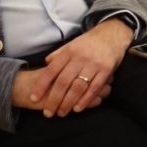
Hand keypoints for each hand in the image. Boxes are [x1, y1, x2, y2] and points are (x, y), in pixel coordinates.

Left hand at [18, 18, 133, 117]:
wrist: (113, 33)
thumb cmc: (90, 42)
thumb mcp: (72, 44)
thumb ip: (59, 54)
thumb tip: (46, 63)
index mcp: (69, 52)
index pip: (51, 70)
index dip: (41, 85)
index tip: (34, 97)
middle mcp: (80, 58)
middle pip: (63, 82)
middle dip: (54, 99)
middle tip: (48, 112)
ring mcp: (94, 64)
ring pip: (78, 87)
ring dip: (68, 102)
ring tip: (62, 112)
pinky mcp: (106, 70)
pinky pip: (94, 88)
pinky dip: (85, 100)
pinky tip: (78, 108)